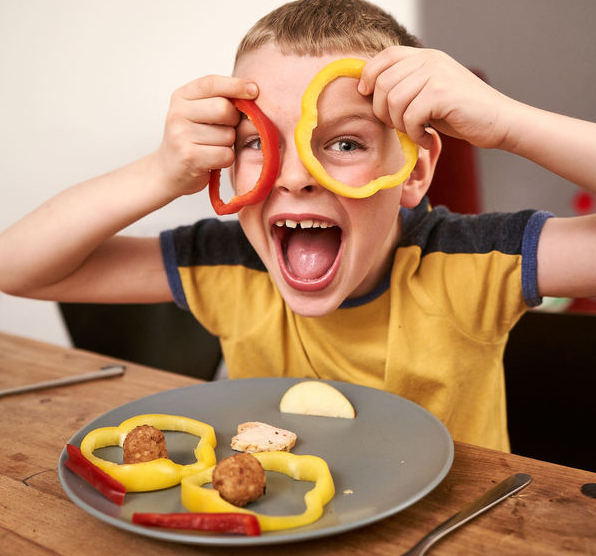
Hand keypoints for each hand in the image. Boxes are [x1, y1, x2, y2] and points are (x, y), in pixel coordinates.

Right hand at [156, 75, 258, 196]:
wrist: (169, 172)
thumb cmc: (192, 141)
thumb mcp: (199, 114)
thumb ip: (220, 101)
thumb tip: (253, 95)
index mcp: (182, 97)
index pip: (212, 83)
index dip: (236, 85)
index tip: (254, 90)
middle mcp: (178, 113)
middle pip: (224, 109)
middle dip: (233, 121)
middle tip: (224, 130)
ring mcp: (181, 135)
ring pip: (228, 135)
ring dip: (228, 144)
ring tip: (212, 147)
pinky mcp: (190, 157)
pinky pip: (226, 154)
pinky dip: (226, 159)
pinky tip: (213, 160)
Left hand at [358, 46, 515, 149]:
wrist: (498, 122)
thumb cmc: (460, 113)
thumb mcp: (428, 93)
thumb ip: (405, 86)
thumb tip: (368, 91)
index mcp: (425, 57)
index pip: (385, 56)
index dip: (369, 76)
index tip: (367, 96)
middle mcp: (430, 60)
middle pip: (383, 83)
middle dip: (383, 112)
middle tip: (400, 126)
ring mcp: (436, 74)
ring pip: (393, 102)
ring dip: (400, 125)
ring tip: (416, 133)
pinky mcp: (441, 93)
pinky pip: (410, 117)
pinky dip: (415, 135)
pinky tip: (427, 139)